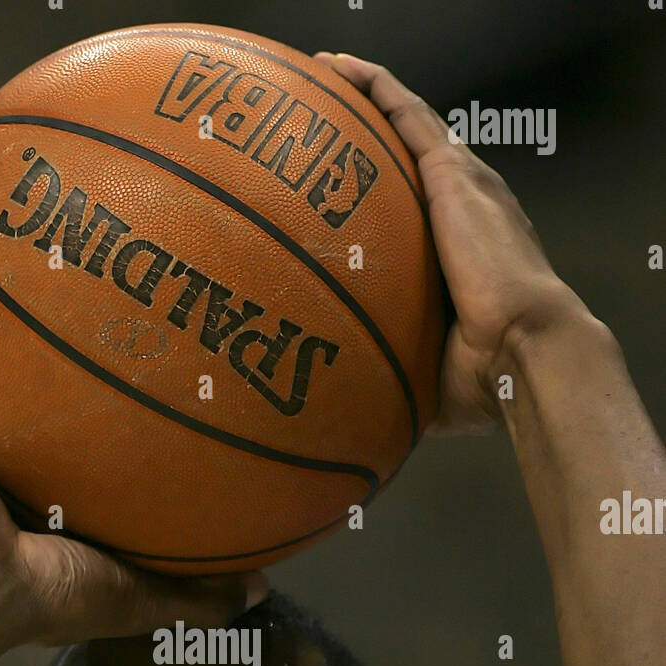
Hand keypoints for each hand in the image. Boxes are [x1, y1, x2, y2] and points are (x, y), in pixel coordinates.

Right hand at [0, 327, 265, 644]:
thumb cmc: (56, 595)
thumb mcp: (141, 596)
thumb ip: (197, 595)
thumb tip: (261, 591)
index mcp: (44, 524)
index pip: (73, 475)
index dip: (97, 441)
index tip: (134, 402)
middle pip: (17, 431)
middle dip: (35, 391)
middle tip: (71, 336)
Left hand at [314, 52, 588, 433]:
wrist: (524, 353)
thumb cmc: (488, 379)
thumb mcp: (430, 376)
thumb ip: (399, 377)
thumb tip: (365, 414)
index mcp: (466, 252)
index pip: (418, 208)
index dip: (385, 191)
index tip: (346, 189)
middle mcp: (468, 208)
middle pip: (410, 157)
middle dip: (370, 135)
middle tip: (321, 125)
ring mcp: (463, 184)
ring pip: (406, 124)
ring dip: (366, 99)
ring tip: (322, 79)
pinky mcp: (453, 173)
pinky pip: (406, 114)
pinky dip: (373, 89)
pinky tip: (336, 71)